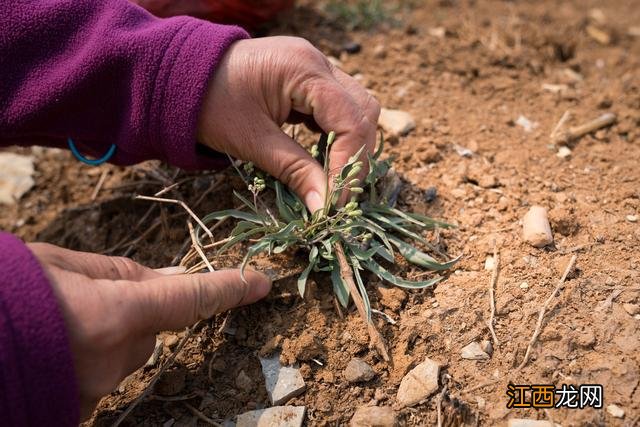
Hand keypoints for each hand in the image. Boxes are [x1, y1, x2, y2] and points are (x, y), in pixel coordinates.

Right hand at [28, 243, 270, 419]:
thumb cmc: (5, 291)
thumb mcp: (59, 265)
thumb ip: (120, 274)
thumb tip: (165, 279)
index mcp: (116, 315)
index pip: (192, 299)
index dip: (230, 288)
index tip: (261, 283)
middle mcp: (114, 361)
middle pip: (151, 330)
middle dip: (133, 313)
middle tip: (83, 302)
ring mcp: (94, 392)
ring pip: (124, 355)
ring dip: (105, 337)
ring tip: (56, 325)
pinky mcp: (77, 410)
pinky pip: (98, 376)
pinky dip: (86, 360)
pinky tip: (53, 349)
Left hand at [197, 36, 380, 211]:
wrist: (177, 76)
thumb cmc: (208, 104)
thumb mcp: (252, 141)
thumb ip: (295, 171)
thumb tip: (326, 209)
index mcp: (304, 69)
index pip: (351, 120)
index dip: (349, 165)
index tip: (336, 202)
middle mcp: (317, 61)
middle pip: (364, 111)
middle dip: (356, 155)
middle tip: (339, 193)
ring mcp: (314, 66)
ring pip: (357, 108)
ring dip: (350, 144)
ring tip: (333, 177)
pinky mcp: (307, 77)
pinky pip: (337, 106)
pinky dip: (336, 134)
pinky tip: (323, 155)